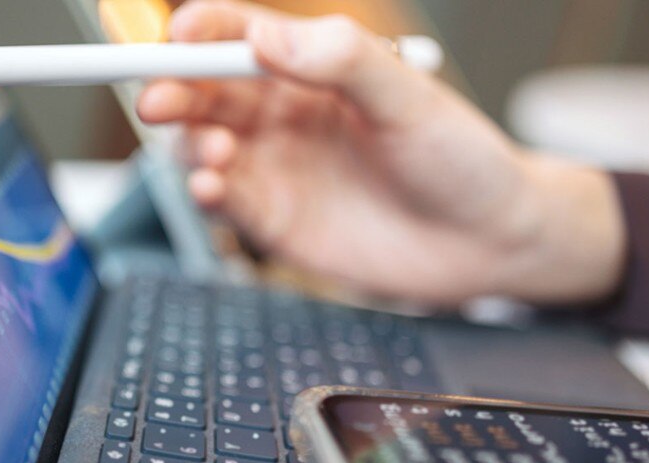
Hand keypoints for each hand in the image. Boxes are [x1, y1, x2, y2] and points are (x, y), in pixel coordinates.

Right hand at [137, 0, 625, 304]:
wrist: (489, 246)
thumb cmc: (460, 160)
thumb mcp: (408, 98)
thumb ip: (341, 60)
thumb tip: (268, 36)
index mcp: (312, 69)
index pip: (237, 35)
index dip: (198, 31)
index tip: (176, 35)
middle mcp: (284, 114)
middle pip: (202, 90)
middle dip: (171, 89)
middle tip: (159, 99)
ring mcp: (275, 168)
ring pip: (200, 144)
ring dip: (190, 143)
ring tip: (215, 153)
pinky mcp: (274, 222)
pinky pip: (222, 200)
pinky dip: (205, 191)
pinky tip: (213, 186)